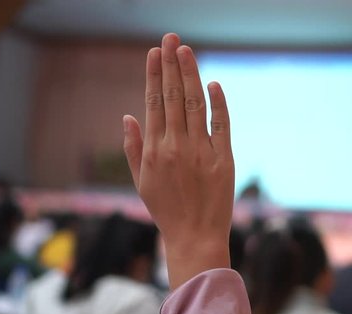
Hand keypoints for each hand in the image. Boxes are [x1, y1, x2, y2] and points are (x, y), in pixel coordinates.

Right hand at [123, 33, 234, 288]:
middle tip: (172, 38)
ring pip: (195, 105)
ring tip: (187, 52)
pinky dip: (218, 104)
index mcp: (154, 151)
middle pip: (173, 97)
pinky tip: (213, 85)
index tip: (155, 52)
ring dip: (191, 76)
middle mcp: (176, 147)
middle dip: (172, 65)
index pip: (153, 103)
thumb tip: (127, 116)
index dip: (154, 75)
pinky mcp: (224, 160)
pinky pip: (222, 125)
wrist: (195, 237)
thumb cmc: (166, 210)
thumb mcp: (140, 182)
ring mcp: (201, 152)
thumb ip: (133, 148)